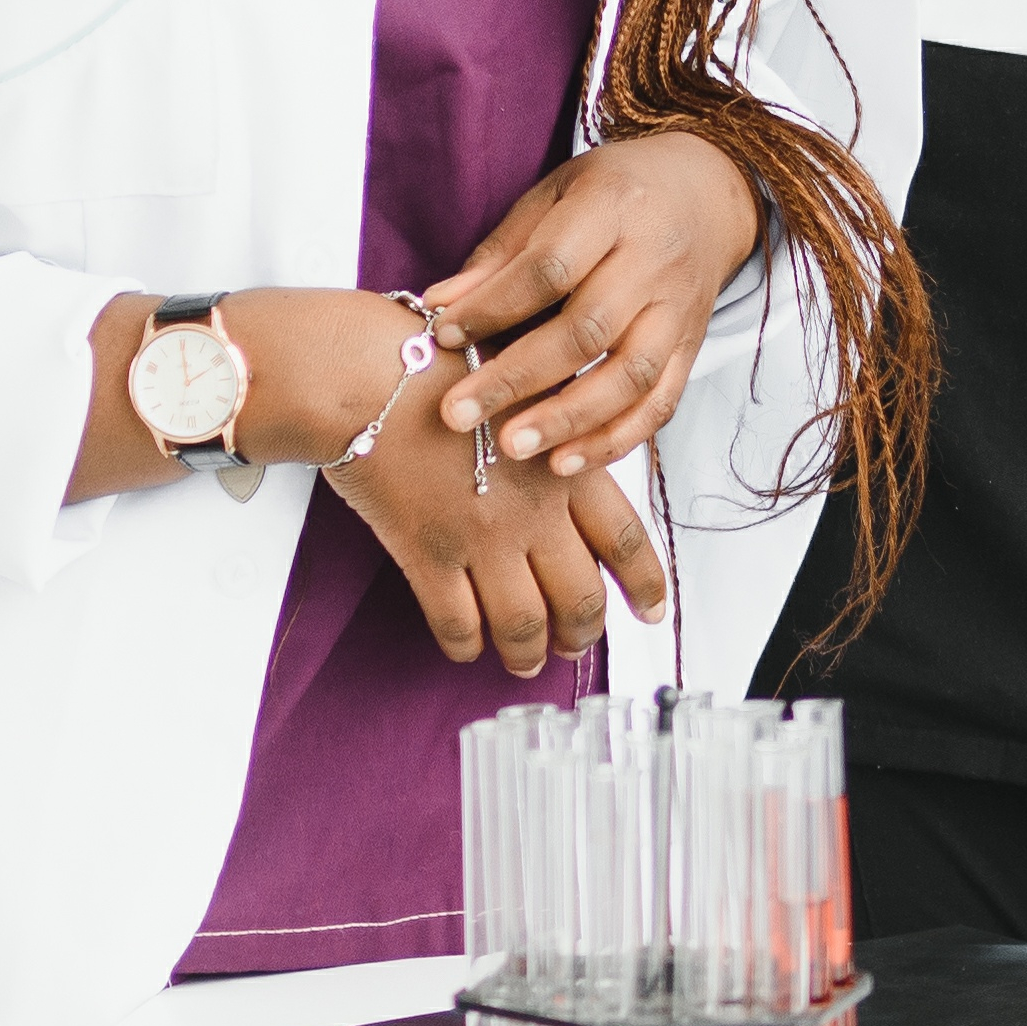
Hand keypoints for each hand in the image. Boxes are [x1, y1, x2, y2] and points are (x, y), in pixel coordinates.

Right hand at [321, 343, 667, 676]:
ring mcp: (482, 537)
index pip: (626, 540)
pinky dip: (466, 645)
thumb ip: (565, 423)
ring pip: (523, 621)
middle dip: (583, 631)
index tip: (653, 612)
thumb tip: (590, 450)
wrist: (373, 374)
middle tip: (576, 645)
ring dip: (528, 651)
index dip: (645, 584)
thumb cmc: (451, 364)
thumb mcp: (533, 383)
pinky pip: (456, 621)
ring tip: (527, 661)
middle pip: (580, 595)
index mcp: (571, 467)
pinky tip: (468, 649)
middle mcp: (536, 511)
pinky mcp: (426, 553)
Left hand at [415, 129, 765, 482]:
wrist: (709, 194)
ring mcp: (678, 309)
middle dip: (518, 378)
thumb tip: (441, 306)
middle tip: (458, 415)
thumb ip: (502, 253)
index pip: (551, 267)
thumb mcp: (555, 194)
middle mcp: (654, 262)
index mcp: (614, 209)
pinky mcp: (692, 346)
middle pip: (589, 329)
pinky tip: (567, 462)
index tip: (444, 336)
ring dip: (569, 419)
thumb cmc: (617, 193)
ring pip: (631, 375)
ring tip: (511, 448)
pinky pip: (662, 402)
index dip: (494, 306)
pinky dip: (617, 439)